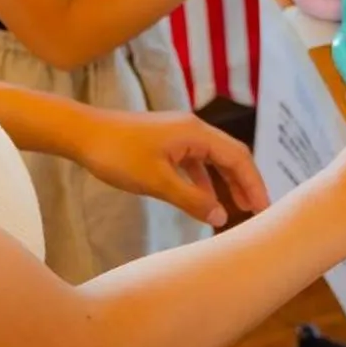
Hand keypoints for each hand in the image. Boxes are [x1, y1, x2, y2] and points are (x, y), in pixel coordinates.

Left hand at [75, 109, 269, 227]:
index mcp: (195, 133)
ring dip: (226, 183)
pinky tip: (205, 200)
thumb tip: (221, 216)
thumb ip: (192, 200)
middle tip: (257, 212)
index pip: (238, 157)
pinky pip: (195, 162)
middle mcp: (192, 129)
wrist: (82, 134)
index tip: (263, 210)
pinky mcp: (165, 142)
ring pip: (212, 159)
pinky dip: (204, 181)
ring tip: (237, 210)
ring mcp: (178, 134)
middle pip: (230, 156)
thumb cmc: (118, 155)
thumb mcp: (157, 182)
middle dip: (245, 183)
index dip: (254, 184)